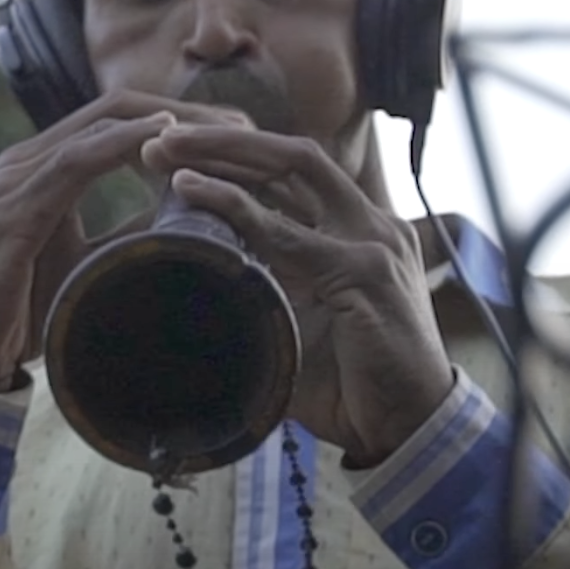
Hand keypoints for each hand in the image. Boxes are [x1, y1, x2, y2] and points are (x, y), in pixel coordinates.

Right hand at [0, 89, 251, 391]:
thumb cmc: (23, 310)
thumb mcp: (94, 261)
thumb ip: (134, 231)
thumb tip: (197, 218)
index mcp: (45, 167)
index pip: (119, 119)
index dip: (178, 116)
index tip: (235, 132)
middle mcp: (28, 160)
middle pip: (116, 108)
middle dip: (184, 111)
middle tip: (243, 126)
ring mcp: (17, 179)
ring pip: (100, 125)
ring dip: (166, 123)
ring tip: (220, 132)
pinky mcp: (14, 209)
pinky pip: (73, 162)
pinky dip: (120, 145)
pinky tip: (161, 141)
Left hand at [144, 122, 452, 464]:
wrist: (408, 430)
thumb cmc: (352, 385)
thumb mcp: (301, 322)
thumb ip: (264, 291)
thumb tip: (193, 291)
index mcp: (359, 230)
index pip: (296, 173)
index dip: (240, 156)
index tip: (181, 155)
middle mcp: (370, 223)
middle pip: (293, 155)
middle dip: (225, 138)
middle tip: (161, 139)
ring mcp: (372, 241)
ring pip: (291, 170)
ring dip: (222, 154)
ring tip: (164, 151)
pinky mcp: (365, 270)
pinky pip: (288, 231)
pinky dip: (235, 206)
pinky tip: (193, 192)